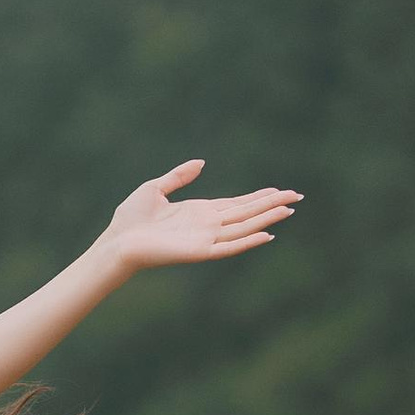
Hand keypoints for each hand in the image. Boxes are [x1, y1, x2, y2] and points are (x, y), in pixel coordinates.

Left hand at [102, 159, 299, 274]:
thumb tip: (201, 163)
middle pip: (247, 213)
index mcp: (199, 212)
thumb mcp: (155, 188)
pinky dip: (248, 242)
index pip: (236, 204)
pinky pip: (229, 247)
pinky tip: (267, 235)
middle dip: (272, 204)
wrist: (117, 241)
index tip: (280, 189)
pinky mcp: (199, 252)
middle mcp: (207, 225)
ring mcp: (205, 239)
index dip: (259, 197)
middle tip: (298, 196)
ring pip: (244, 227)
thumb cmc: (130, 219)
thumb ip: (179, 176)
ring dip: (267, 218)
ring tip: (289, 209)